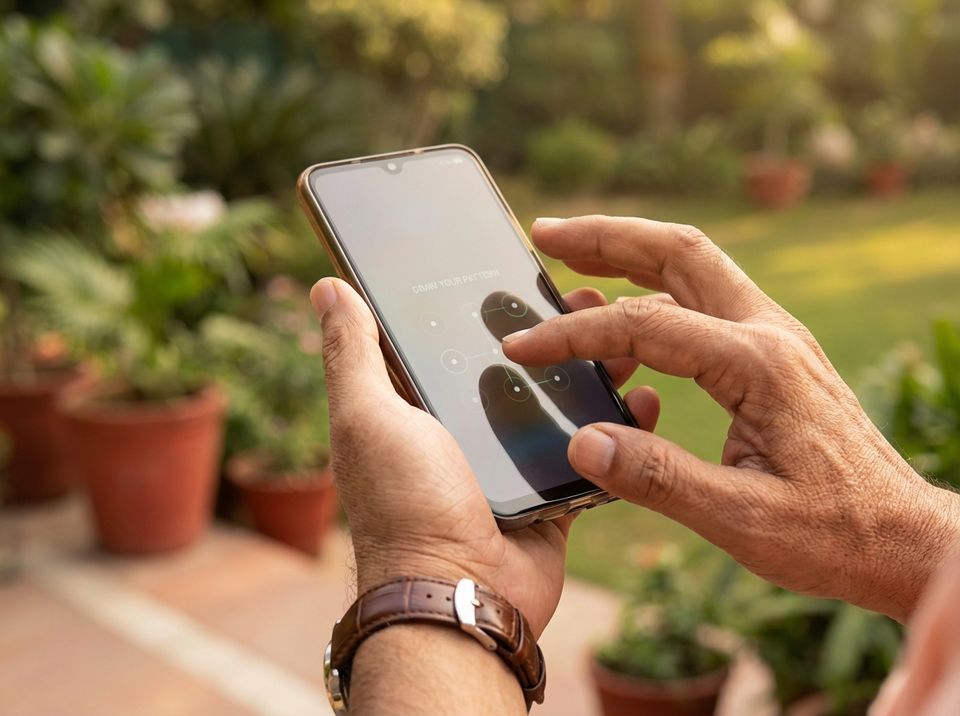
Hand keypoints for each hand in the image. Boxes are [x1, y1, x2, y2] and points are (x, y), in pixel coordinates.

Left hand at [309, 277, 657, 636]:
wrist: (460, 594)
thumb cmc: (404, 504)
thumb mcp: (367, 416)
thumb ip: (353, 353)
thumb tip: (327, 285)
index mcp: (416, 408)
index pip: (451, 340)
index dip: (483, 303)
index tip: (520, 264)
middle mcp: (462, 432)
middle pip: (515, 366)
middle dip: (553, 329)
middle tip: (589, 294)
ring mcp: (510, 463)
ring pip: (558, 402)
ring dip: (591, 368)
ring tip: (625, 331)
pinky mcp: (551, 493)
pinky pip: (590, 449)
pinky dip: (615, 423)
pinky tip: (642, 392)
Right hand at [502, 216, 959, 621]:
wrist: (905, 538)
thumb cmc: (834, 533)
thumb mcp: (742, 519)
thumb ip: (658, 479)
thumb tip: (581, 445)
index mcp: (758, 364)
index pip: (645, 323)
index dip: (573, 333)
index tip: (521, 346)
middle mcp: (768, 333)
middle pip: (678, 249)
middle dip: (605, 235)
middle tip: (544, 234)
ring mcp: (774, 339)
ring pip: (692, 267)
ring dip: (628, 255)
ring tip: (569, 269)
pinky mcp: (773, 356)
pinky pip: (704, 305)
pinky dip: (653, 298)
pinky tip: (624, 331)